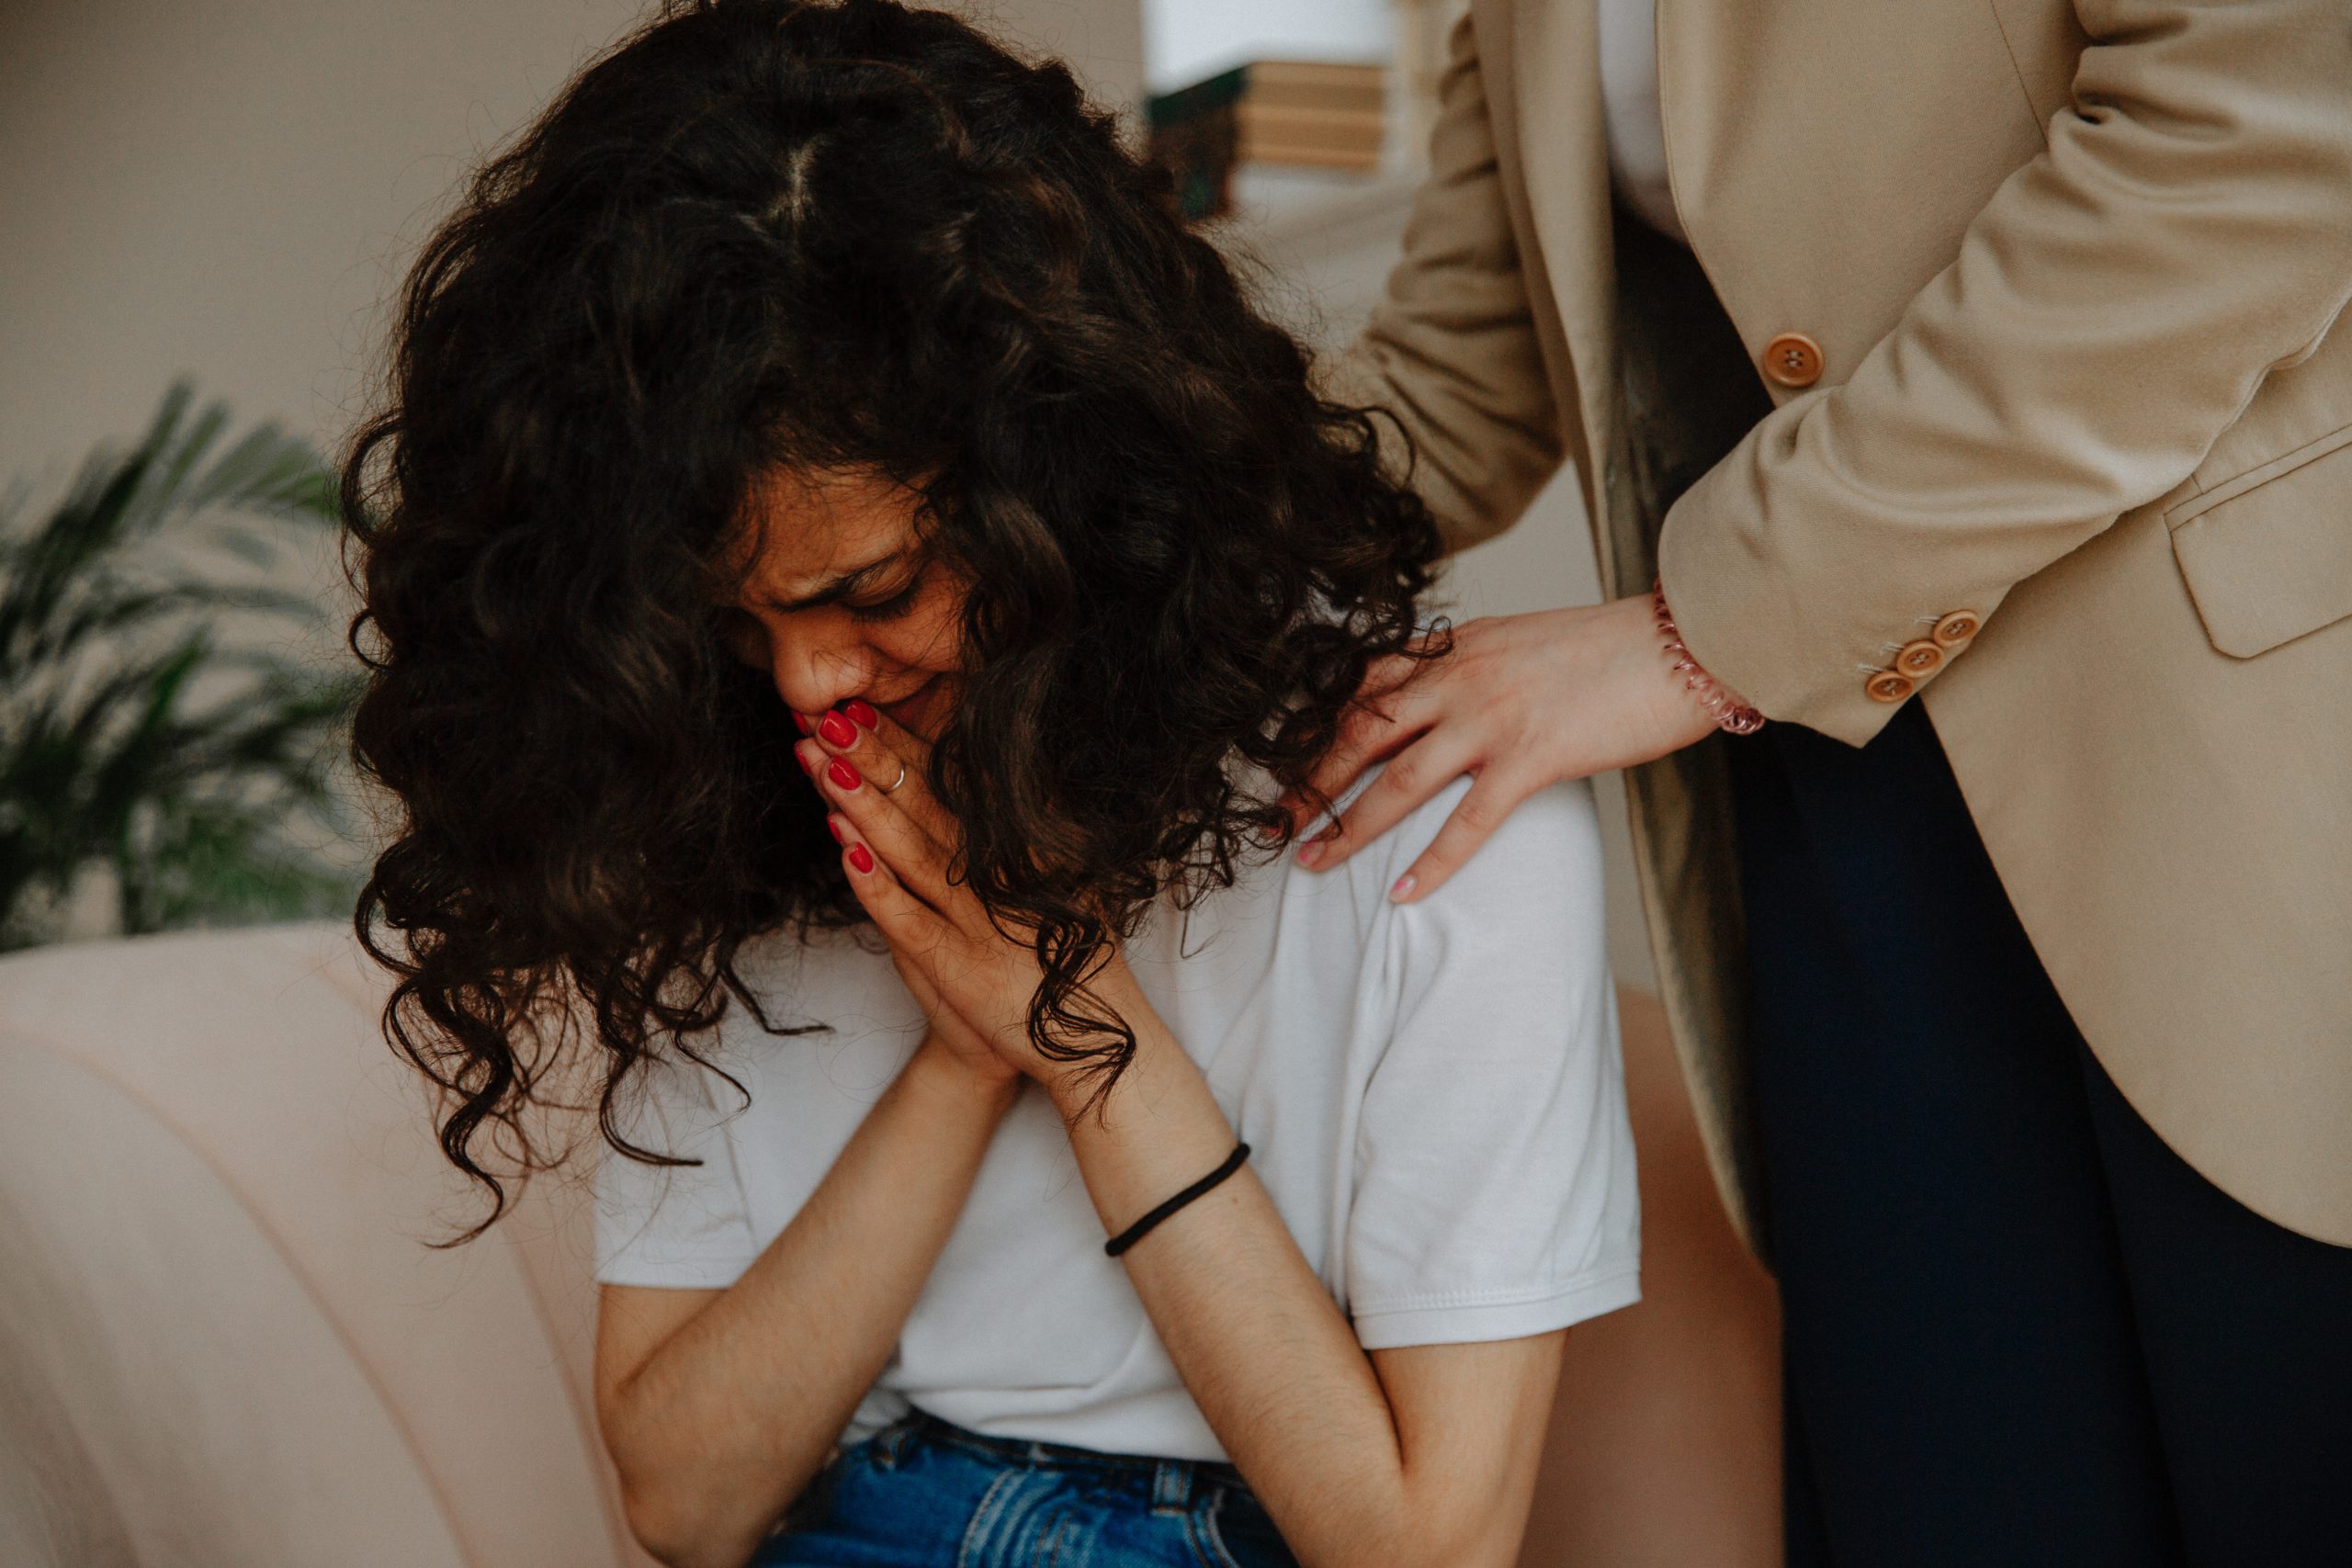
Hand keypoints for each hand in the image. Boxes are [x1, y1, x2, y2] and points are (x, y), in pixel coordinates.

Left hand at [794, 702, 1124, 1096]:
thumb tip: (996, 767)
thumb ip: (1026, 828)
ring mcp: (978, 919)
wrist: (1088, 1040)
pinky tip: (842, 847)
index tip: (861, 708)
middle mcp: (1000, 874)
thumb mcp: (1060, 878)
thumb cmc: (1062, 955)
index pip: (951, 784)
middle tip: (826, 715)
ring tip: (821, 759)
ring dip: (863, 803)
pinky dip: (875, 882)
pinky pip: (908, 917)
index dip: (903, 744)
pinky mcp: (959, 965)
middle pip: (926, 804)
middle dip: (874, 757)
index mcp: (1020, 846)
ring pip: (910, 849)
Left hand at [1285, 595, 1717, 901]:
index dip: (1315, 727)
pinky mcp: (1534, 758)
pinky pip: (1469, 821)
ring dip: (1348, 827)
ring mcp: (1492, 719)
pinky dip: (1432, 862)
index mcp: (1453, 647)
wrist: (1679, 644)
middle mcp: (1459, 678)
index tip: (1281, 762)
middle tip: (1271, 823)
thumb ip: (1468, 666)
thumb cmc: (1606, 648)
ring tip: (1311, 863)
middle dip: (1309, 782)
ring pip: (1397, 780)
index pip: (1363, 686)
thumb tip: (1435, 700)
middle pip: (1360, 733)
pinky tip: (1404, 895)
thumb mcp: (1517, 641)